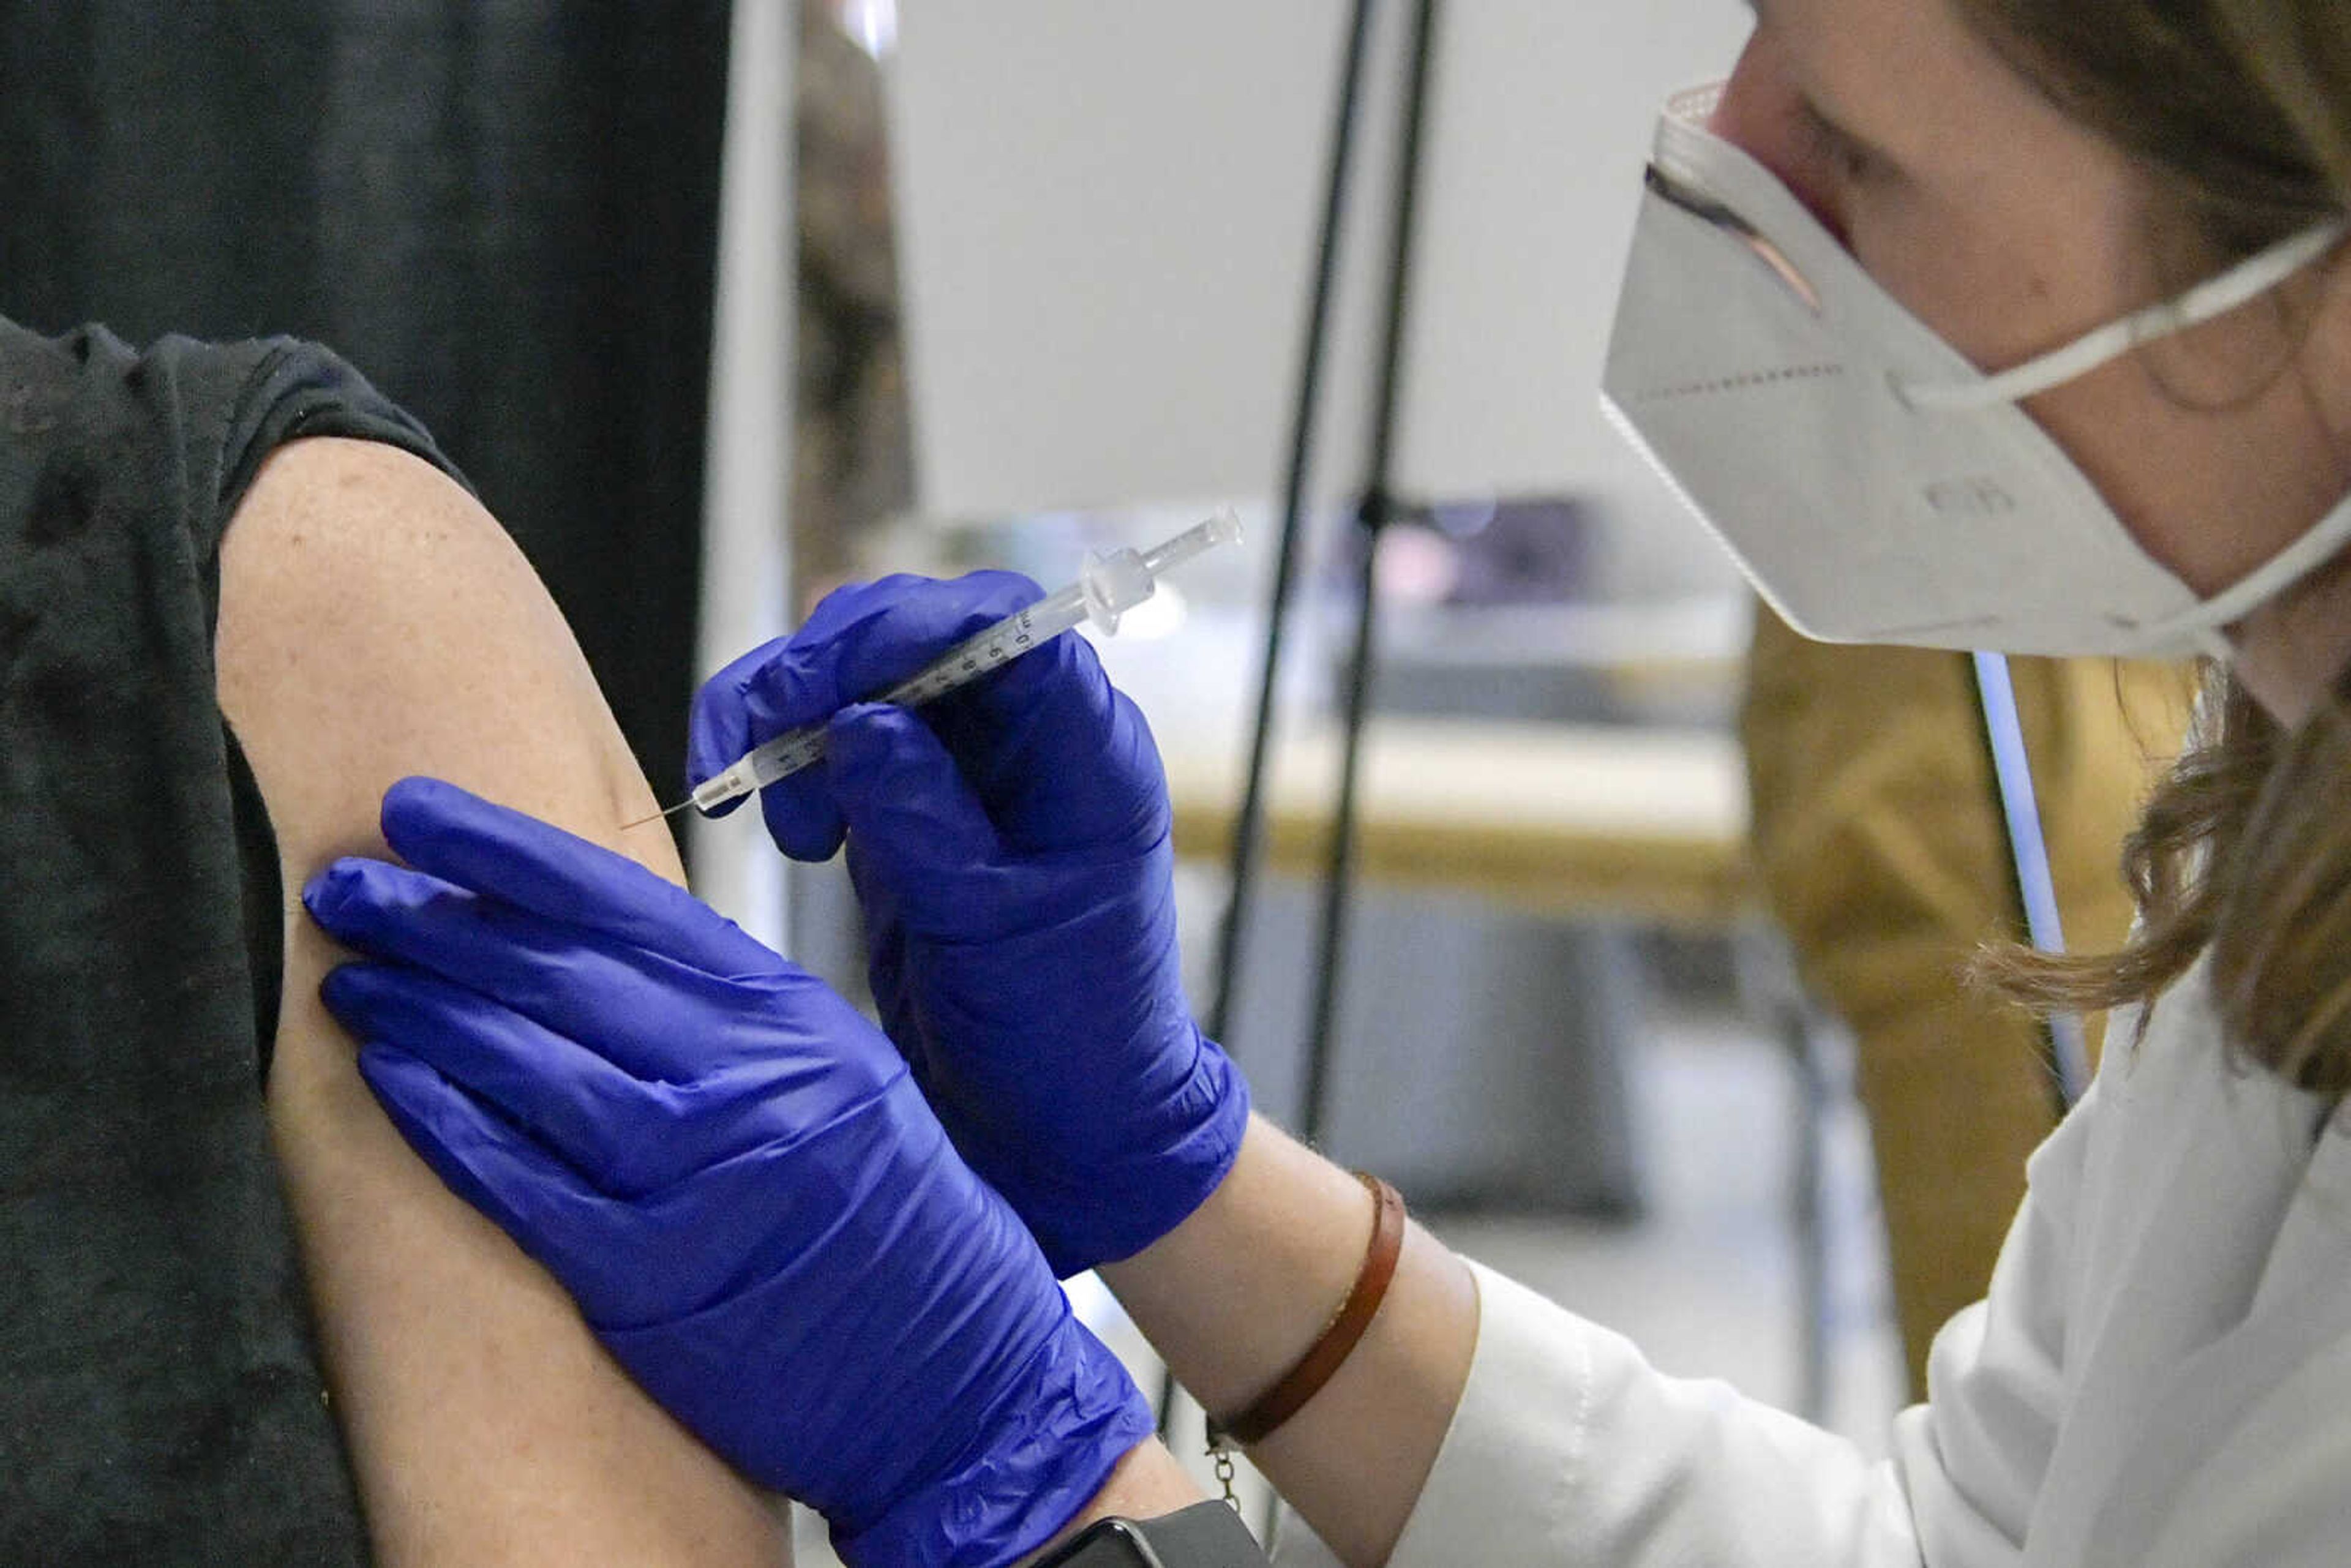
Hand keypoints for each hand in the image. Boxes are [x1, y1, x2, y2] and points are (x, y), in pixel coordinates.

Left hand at [302, 778, 1152, 1567]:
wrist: (960, 1375)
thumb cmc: (897, 1223)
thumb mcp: (836, 1073)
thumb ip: (726, 1013)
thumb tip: (594, 949)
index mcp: (789, 1015)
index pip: (621, 901)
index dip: (504, 851)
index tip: (416, 813)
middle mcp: (744, 1079)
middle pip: (556, 972)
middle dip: (433, 920)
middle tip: (344, 888)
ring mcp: (697, 1177)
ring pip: (526, 1063)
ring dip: (422, 1012)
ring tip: (351, 977)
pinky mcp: (652, 1276)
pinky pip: (523, 1182)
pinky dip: (447, 1125)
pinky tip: (390, 1078)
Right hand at [689, 573, 1250, 1276]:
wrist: (1063, 1133)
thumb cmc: (1068, 1038)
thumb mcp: (992, 928)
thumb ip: (927, 819)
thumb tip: (857, 718)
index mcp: (1087, 747)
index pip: (1003, 623)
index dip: (905, 627)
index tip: (823, 685)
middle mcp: (1031, 737)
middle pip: (915, 631)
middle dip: (823, 670)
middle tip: (764, 747)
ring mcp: (968, 768)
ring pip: (860, 678)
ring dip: (790, 717)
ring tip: (777, 815)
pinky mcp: (911, 808)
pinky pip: (837, 742)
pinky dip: (787, 760)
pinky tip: (784, 827)